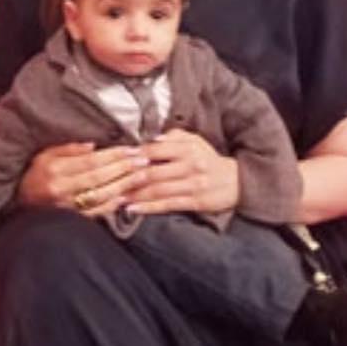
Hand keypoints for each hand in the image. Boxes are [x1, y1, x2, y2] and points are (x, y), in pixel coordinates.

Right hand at [17, 142, 149, 215]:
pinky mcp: (71, 219)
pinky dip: (111, 205)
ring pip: (100, 195)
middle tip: (143, 160)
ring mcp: (66, 206)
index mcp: (55, 169)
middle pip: (98, 177)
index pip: (90, 161)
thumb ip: (68, 149)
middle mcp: (61, 188)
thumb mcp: (44, 155)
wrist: (18, 204)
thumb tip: (93, 146)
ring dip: (123, 185)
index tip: (131, 149)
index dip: (113, 155)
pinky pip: (95, 213)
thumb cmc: (33, 175)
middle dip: (123, 167)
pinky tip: (125, 197)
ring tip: (141, 176)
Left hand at [124, 129, 238, 215]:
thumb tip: (151, 138)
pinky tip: (132, 209)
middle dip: (130, 178)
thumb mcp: (196, 142)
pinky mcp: (195, 202)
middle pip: (153, 172)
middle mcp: (190, 166)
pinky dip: (148, 208)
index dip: (135, 154)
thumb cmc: (209, 160)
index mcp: (188, 149)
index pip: (156, 150)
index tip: (119, 158)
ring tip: (115, 197)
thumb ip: (174, 137)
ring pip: (158, 190)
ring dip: (134, 195)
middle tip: (111, 181)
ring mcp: (192, 185)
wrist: (235, 181)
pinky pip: (167, 205)